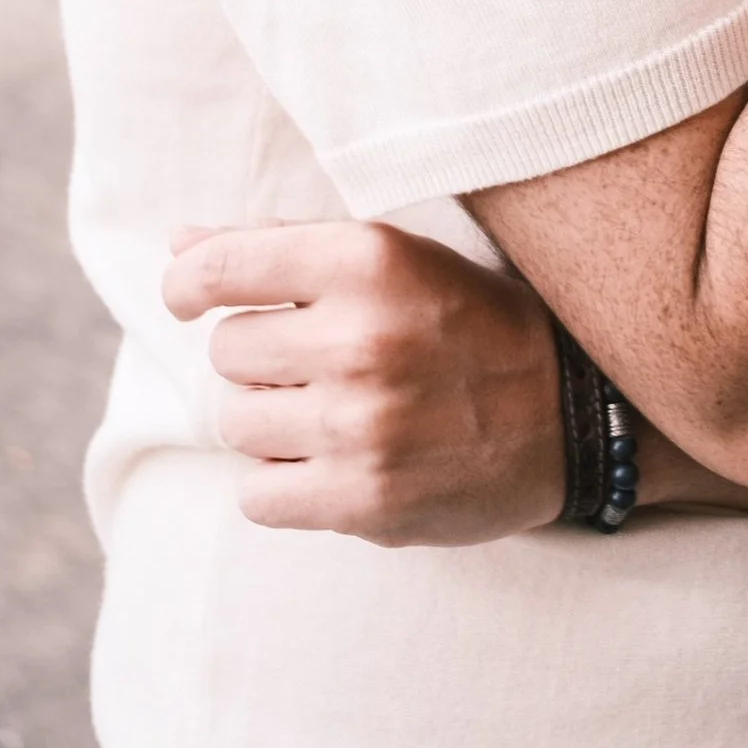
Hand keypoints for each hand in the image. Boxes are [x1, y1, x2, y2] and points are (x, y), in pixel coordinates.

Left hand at [163, 219, 565, 545]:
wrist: (571, 411)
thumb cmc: (469, 321)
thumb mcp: (393, 257)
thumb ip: (282, 245)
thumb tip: (176, 245)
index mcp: (366, 260)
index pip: (220, 270)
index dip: (188, 285)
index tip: (189, 298)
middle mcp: (360, 339)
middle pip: (226, 353)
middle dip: (261, 358)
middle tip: (320, 362)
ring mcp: (362, 427)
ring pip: (235, 424)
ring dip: (268, 422)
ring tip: (331, 412)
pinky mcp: (365, 501)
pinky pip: (256, 496)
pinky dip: (282, 484)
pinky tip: (331, 462)